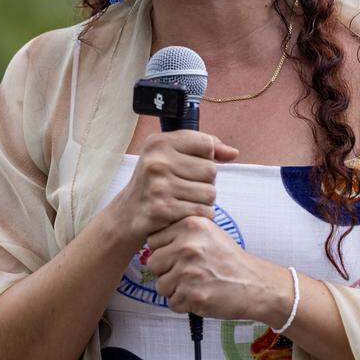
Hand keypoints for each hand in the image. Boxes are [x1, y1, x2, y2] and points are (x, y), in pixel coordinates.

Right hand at [111, 131, 238, 249]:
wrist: (126, 215)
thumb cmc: (155, 182)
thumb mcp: (170, 156)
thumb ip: (203, 148)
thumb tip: (233, 153)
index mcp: (158, 143)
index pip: (206, 144)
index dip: (206, 158)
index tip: (190, 167)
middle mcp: (156, 162)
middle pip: (211, 170)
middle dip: (205, 183)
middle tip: (186, 189)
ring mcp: (158, 186)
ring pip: (210, 193)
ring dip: (204, 201)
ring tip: (185, 201)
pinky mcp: (162, 210)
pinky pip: (202, 211)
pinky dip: (200, 216)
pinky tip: (185, 214)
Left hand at [145, 215, 282, 320]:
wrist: (254, 284)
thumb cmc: (230, 261)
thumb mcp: (208, 232)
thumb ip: (181, 232)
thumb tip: (152, 240)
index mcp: (191, 225)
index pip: (153, 240)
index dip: (164, 251)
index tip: (180, 256)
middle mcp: (188, 245)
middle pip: (153, 263)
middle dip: (166, 272)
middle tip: (188, 273)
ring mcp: (189, 271)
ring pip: (161, 286)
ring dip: (175, 290)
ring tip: (197, 284)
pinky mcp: (193, 294)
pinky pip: (172, 303)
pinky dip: (185, 304)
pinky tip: (201, 295)